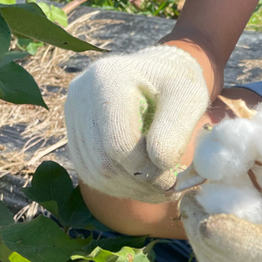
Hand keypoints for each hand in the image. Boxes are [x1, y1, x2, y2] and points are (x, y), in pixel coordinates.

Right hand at [65, 45, 208, 202]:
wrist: (158, 72)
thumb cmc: (176, 82)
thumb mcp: (188, 96)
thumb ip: (177, 129)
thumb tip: (159, 164)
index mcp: (108, 79)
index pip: (118, 143)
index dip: (147, 169)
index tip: (174, 178)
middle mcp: (81, 95)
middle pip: (103, 162)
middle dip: (139, 183)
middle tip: (169, 189)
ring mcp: (73, 115)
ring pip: (94, 173)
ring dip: (130, 189)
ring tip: (159, 187)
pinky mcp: (74, 133)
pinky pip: (90, 172)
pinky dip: (119, 186)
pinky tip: (143, 183)